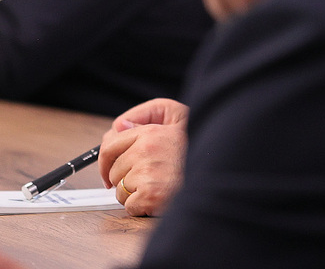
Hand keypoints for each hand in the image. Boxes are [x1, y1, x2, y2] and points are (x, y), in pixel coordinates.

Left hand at [99, 97, 188, 216]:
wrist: (218, 173)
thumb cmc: (199, 147)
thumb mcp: (179, 119)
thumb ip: (147, 117)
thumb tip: (118, 127)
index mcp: (150, 132)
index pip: (109, 145)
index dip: (105, 161)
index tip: (109, 171)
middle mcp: (145, 150)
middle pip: (113, 171)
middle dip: (125, 178)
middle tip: (147, 179)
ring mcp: (147, 173)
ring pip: (120, 191)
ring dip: (134, 194)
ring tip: (158, 187)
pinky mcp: (150, 195)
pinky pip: (130, 206)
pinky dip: (142, 207)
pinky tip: (159, 198)